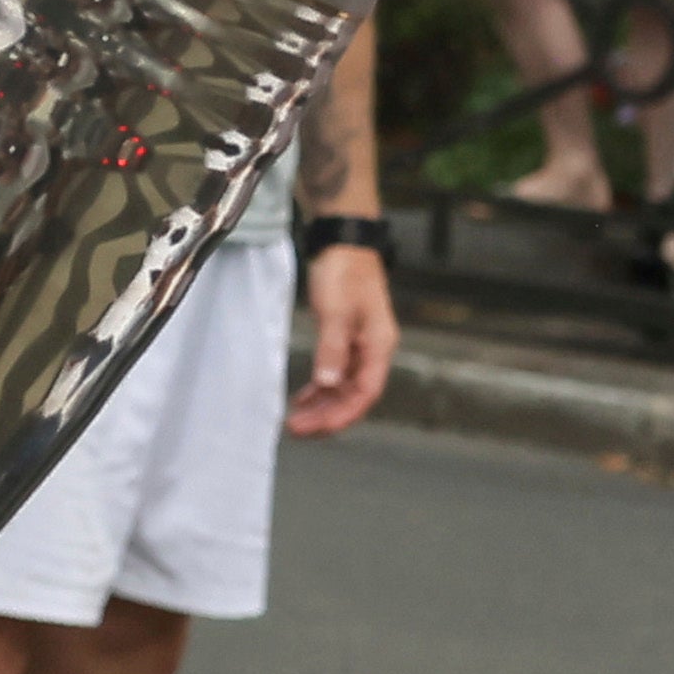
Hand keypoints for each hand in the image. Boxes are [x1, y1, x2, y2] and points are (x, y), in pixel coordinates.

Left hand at [286, 238, 397, 436]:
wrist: (344, 243)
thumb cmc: (345, 272)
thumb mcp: (336, 311)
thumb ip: (332, 349)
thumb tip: (327, 384)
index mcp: (378, 346)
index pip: (365, 393)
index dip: (342, 415)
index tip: (317, 428)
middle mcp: (373, 351)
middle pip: (353, 396)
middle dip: (327, 417)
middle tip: (297, 430)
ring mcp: (360, 347)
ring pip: (342, 388)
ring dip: (321, 406)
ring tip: (295, 421)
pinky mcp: (347, 340)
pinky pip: (335, 374)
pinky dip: (319, 389)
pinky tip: (303, 399)